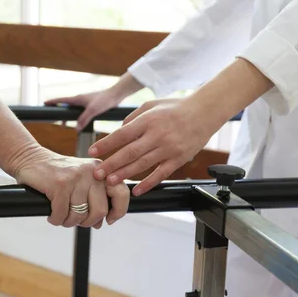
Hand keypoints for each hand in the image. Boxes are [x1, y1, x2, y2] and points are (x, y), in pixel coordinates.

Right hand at [13, 149, 129, 228]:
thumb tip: (101, 223)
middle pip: (100, 211)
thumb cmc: (57, 173)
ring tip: (61, 215)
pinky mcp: (60, 184)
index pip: (122, 193)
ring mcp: (76, 178)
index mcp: (101, 171)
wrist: (30, 158)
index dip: (118, 211)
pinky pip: (61, 214)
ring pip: (79, 215)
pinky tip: (52, 215)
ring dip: (68, 221)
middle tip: (75, 220)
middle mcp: (92, 173)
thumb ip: (94, 199)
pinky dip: (55, 219)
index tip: (108, 220)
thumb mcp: (81, 181)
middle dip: (87, 222)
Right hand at [44, 89, 124, 131]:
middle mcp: (80, 100)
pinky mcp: (91, 106)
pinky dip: (77, 117)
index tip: (44, 103)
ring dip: (69, 117)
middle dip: (60, 113)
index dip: (52, 102)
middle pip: (66, 107)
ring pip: (73, 110)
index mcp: (77, 98)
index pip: (61, 100)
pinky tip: (80, 123)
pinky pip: (80, 112)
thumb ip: (84, 119)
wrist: (116, 95)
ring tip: (66, 125)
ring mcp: (85, 103)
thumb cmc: (105, 100)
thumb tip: (75, 129)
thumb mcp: (93, 110)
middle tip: (56, 121)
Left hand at [88, 97, 220, 196]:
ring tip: (110, 182)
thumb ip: (132, 118)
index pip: (122, 134)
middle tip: (96, 173)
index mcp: (148, 120)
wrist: (205, 112)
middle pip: (130, 152)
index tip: (92, 152)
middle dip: (111, 164)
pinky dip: (148, 183)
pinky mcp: (179, 159)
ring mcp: (169, 148)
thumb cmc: (175, 107)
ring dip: (125, 174)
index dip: (106, 144)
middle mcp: (158, 135)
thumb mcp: (151, 105)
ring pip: (143, 165)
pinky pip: (161, 174)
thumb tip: (118, 132)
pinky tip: (137, 190)